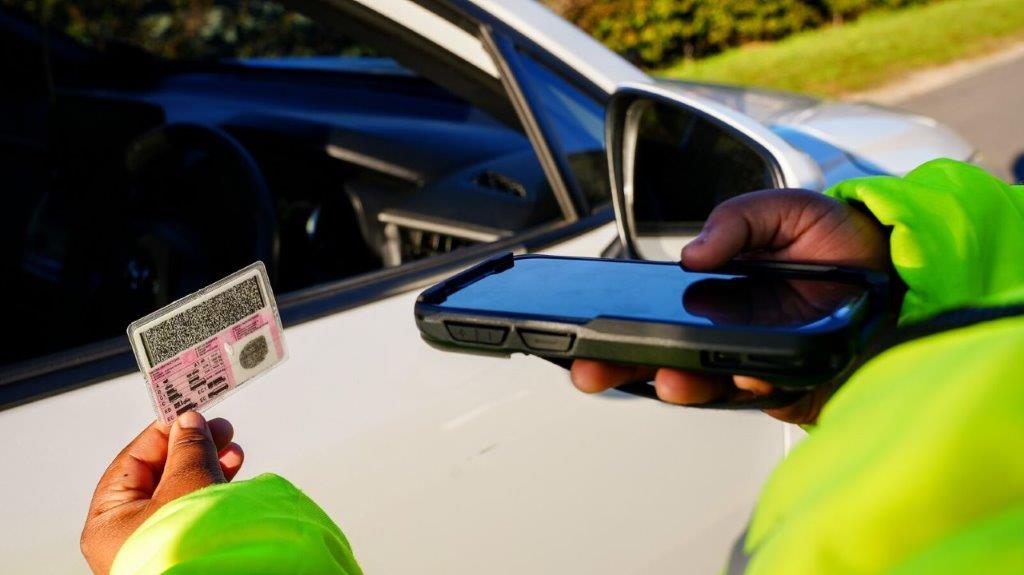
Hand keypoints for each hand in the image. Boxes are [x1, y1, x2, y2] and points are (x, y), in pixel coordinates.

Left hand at [81, 412, 243, 573]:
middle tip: (218, 429)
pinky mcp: (186, 550)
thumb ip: (188, 449)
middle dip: (192, 448)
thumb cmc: (188, 552)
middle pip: (159, 476)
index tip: (190, 411)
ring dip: (208, 466)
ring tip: (232, 450)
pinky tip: (232, 475)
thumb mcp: (188, 485)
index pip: (132, 461)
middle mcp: (127, 536)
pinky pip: (196, 511)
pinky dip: (214, 489)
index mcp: (107, 522)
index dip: (164, 432)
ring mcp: (158, 544)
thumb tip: (189, 424)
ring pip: (181, 493)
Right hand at [571, 189, 888, 422]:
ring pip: (700, 381)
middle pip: (659, 354)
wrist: (904, 272)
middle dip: (622, 364)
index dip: (617, 321)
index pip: (653, 311)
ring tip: (663, 374)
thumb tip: (692, 256)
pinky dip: (743, 386)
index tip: (584, 326)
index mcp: (713, 292)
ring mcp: (752, 361)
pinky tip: (740, 371)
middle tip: (589, 367)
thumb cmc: (841, 239)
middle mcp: (724, 331)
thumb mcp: (784, 209)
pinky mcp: (788, 387)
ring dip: (677, 381)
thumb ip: (737, 221)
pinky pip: (755, 394)